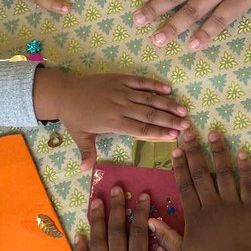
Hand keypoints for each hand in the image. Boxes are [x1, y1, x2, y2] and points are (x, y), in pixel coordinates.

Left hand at [33, 69, 188, 169]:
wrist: (64, 92)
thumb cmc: (75, 117)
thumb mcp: (80, 137)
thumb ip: (88, 152)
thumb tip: (86, 170)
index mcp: (113, 122)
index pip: (140, 129)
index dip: (158, 133)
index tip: (174, 136)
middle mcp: (120, 107)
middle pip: (149, 115)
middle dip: (169, 120)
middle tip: (186, 125)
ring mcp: (121, 91)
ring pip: (148, 98)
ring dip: (167, 104)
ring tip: (183, 110)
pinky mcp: (120, 79)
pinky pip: (140, 82)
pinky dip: (154, 84)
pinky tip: (168, 89)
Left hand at [76, 187, 178, 250]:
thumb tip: (162, 245)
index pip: (138, 232)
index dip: (140, 212)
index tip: (141, 195)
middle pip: (115, 231)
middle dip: (116, 207)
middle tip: (116, 188)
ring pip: (97, 242)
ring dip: (96, 220)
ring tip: (95, 201)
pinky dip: (79, 248)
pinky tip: (78, 234)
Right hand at [149, 129, 250, 250]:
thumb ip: (167, 236)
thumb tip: (150, 220)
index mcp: (195, 216)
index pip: (185, 185)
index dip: (180, 166)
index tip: (176, 149)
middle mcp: (212, 205)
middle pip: (201, 173)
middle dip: (195, 151)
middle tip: (190, 132)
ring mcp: (233, 205)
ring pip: (224, 173)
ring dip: (219, 152)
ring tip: (215, 133)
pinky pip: (248, 185)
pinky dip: (246, 169)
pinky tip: (243, 153)